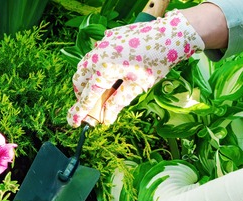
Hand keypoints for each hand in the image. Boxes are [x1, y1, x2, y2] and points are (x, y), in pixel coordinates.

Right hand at [68, 10, 203, 126]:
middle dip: (81, 93)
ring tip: (100, 89)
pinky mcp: (108, 36)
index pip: (87, 95)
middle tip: (91, 105)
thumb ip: (117, 102)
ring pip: (84, 65)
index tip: (72, 123)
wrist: (170, 34)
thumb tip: (106, 120)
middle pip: (79, 79)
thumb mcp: (137, 87)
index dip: (79, 111)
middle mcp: (98, 55)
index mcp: (105, 70)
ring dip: (87, 79)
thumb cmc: (155, 63)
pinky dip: (96, 66)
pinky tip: (111, 70)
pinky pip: (95, 54)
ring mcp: (102, 43)